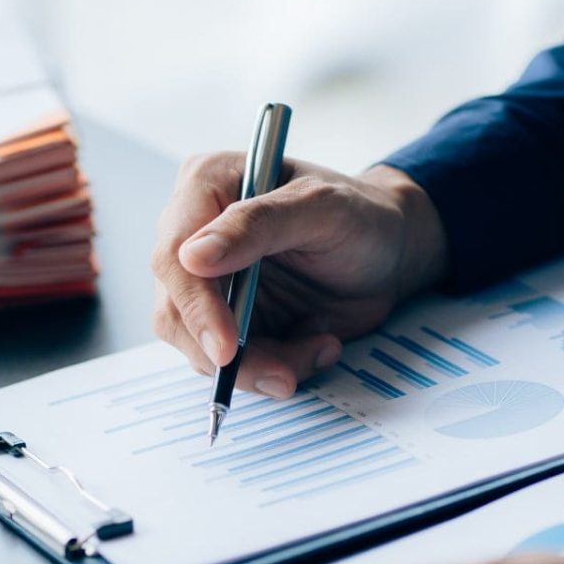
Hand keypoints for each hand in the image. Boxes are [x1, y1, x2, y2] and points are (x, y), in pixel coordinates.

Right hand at [151, 156, 447, 398]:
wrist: (390, 254)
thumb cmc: (361, 217)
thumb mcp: (321, 209)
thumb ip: (257, 225)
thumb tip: (191, 257)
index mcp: (205, 187)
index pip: (173, 255)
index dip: (196, 307)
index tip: (227, 348)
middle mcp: (194, 236)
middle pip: (176, 311)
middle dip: (230, 354)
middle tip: (285, 376)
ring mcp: (207, 285)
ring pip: (199, 348)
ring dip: (260, 366)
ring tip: (319, 347)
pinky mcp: (226, 323)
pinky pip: (230, 364)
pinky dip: (275, 369)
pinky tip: (315, 345)